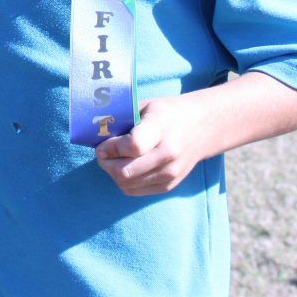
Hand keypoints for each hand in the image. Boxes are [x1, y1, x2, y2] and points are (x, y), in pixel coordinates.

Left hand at [93, 95, 208, 195]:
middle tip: (101, 153)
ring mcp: (171, 173)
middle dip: (106, 163)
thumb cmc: (167, 113)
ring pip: (128, 184)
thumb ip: (123, 119)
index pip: (133, 146)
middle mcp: (169, 154)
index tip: (102, 144)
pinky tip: (123, 167)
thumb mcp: (146, 106)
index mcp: (162, 127)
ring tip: (111, 160)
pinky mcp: (169, 185)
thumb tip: (95, 134)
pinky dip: (124, 181)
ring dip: (112, 173)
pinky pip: (136, 190)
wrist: (201, 128)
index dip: (112, 147)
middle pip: (126, 171)